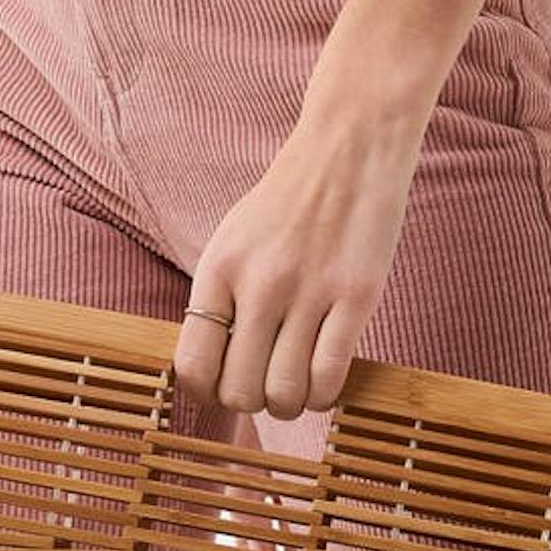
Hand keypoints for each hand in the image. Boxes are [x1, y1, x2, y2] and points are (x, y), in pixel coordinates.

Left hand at [175, 109, 422, 429]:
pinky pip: (330, 377)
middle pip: (239, 392)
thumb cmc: (290, 200)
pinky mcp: (357, 295)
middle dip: (253, 402)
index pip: (193, 366)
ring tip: (298, 382)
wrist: (349, 147)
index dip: (208, 394)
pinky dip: (325, 394)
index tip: (226, 386)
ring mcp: (309, 291)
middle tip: (268, 382)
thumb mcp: (234, 240)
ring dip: (291, 403)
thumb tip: (210, 368)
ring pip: (285, 396)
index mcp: (220, 269)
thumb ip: (221, 298)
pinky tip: (326, 377)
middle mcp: (259, 283)